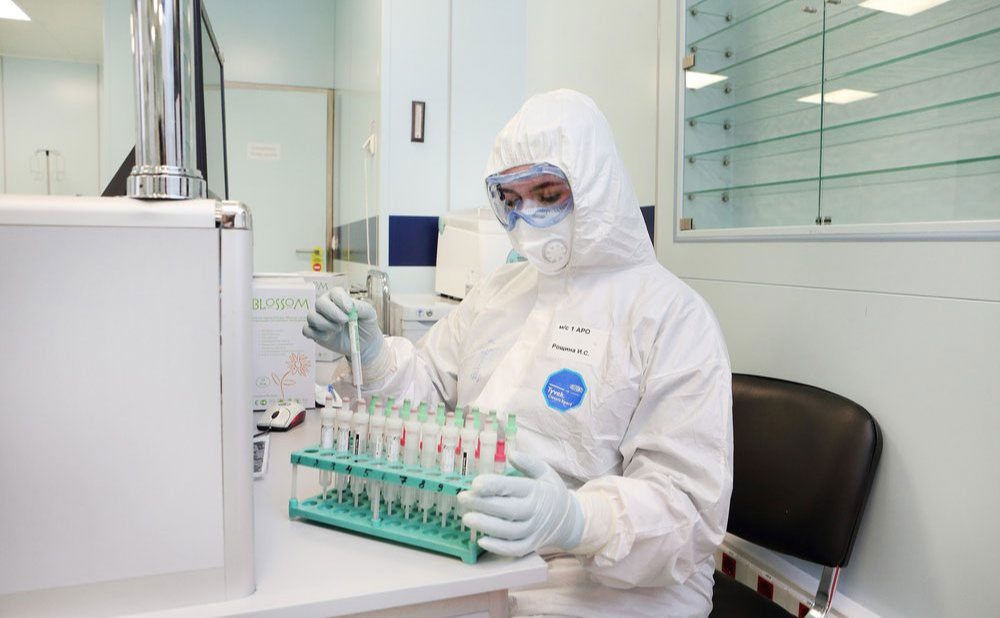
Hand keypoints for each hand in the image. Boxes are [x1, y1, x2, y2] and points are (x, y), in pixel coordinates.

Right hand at [302, 288, 383, 364]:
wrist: (364, 344)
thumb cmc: (366, 325)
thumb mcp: (369, 314)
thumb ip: (361, 307)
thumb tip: (350, 306)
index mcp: (339, 298)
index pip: (334, 293)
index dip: (340, 300)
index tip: (349, 309)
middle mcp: (326, 306)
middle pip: (319, 302)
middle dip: (332, 312)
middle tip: (344, 321)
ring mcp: (319, 319)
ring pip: (312, 316)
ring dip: (326, 324)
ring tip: (339, 329)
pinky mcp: (315, 332)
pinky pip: (307, 330)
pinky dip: (317, 334)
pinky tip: (328, 337)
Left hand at [459, 451, 584, 556]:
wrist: (569, 520)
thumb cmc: (551, 492)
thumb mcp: (546, 472)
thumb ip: (529, 463)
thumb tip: (512, 454)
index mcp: (537, 491)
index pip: (513, 488)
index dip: (493, 486)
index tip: (475, 483)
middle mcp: (535, 512)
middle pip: (507, 510)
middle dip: (482, 504)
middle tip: (462, 498)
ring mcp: (534, 531)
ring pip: (508, 531)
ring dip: (486, 525)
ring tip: (467, 518)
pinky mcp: (531, 545)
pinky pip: (514, 549)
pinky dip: (498, 547)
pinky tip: (481, 540)